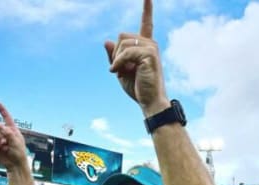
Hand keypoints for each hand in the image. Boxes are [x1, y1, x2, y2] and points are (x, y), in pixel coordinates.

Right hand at [0, 103, 28, 171]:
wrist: (14, 164)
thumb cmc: (19, 153)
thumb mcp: (16, 142)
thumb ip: (8, 133)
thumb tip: (0, 126)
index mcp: (12, 130)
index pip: (7, 118)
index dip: (2, 110)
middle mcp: (5, 133)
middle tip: (5, 142)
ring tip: (3, 147)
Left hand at [104, 0, 168, 115]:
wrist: (150, 102)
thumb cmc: (138, 88)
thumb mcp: (120, 70)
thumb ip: (114, 56)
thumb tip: (106, 41)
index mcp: (145, 46)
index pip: (146, 23)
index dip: (147, 9)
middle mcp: (150, 43)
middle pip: (122, 36)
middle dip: (116, 53)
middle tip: (119, 70)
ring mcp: (151, 48)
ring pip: (122, 43)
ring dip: (117, 59)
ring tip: (123, 72)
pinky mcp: (150, 54)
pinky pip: (126, 52)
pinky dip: (118, 63)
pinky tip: (118, 72)